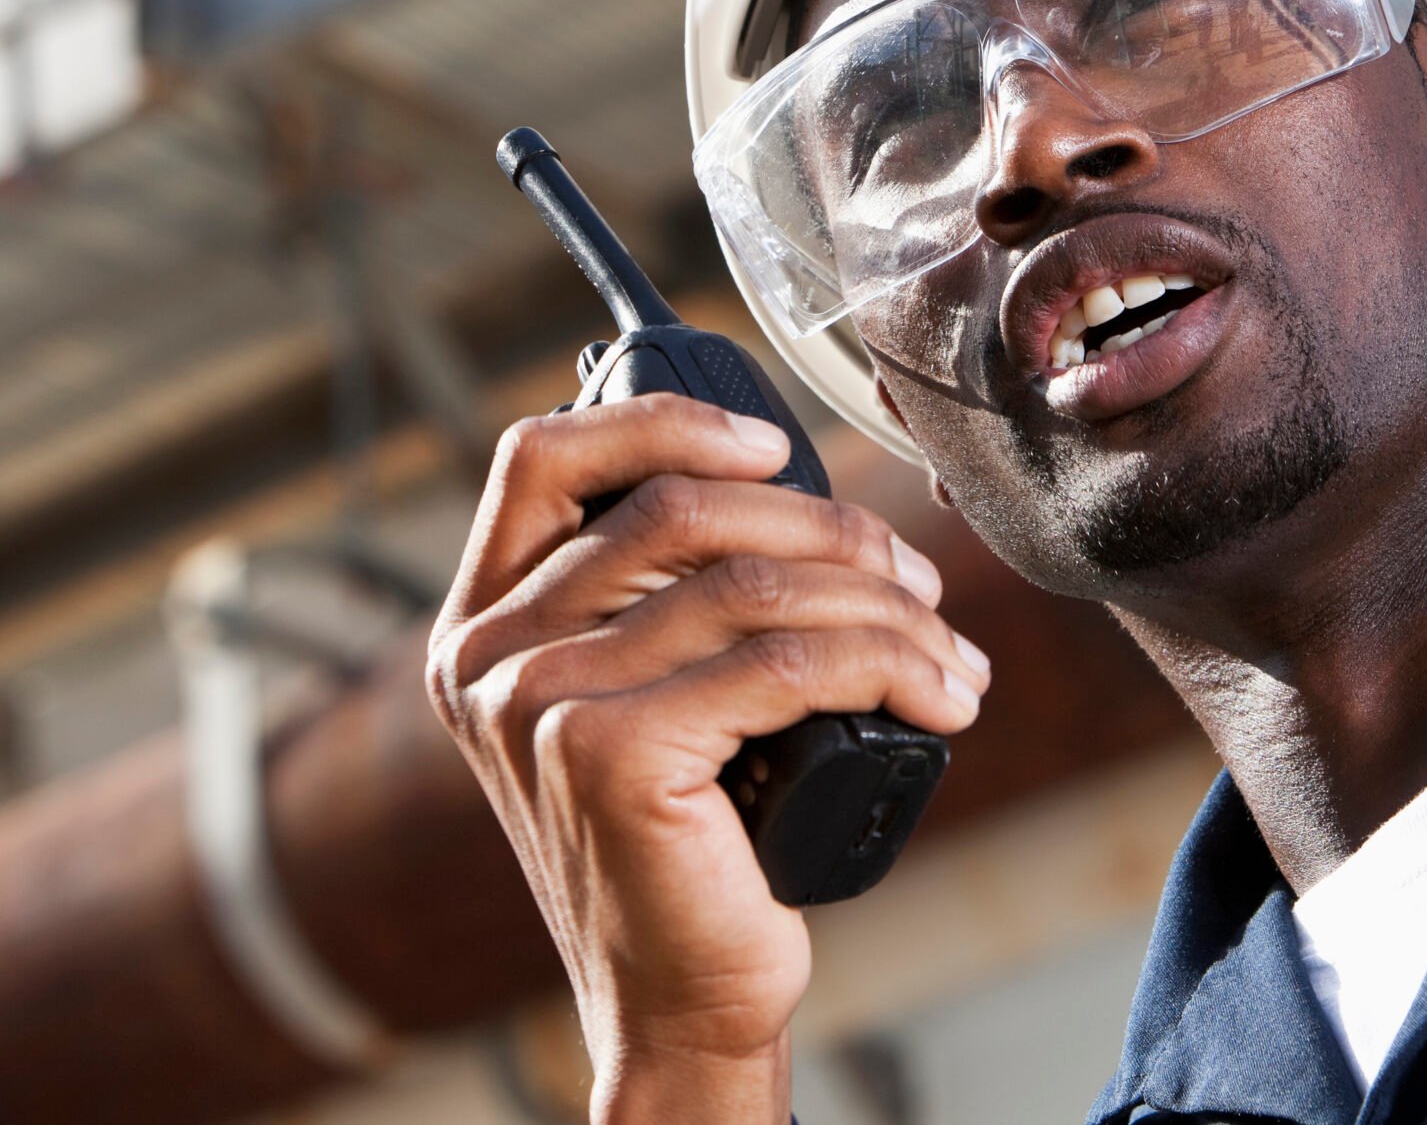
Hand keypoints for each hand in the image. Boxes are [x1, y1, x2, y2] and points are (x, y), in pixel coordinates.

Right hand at [427, 394, 989, 1123]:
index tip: (772, 446)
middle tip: (918, 580)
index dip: (661, 421)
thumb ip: (647, 602)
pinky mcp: (610, 755)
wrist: (678, 1005)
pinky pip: (785, 666)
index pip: (540, 458)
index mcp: (478, 625)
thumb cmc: (684, 848)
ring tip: (947, 645)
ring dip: (883, 605)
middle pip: (678, 509)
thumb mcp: (636, 702)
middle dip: (827, 529)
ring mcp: (538, 703)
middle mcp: (487, 656)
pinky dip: (888, 664)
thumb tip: (781, 487)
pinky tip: (938, 697)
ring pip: (750, 587)